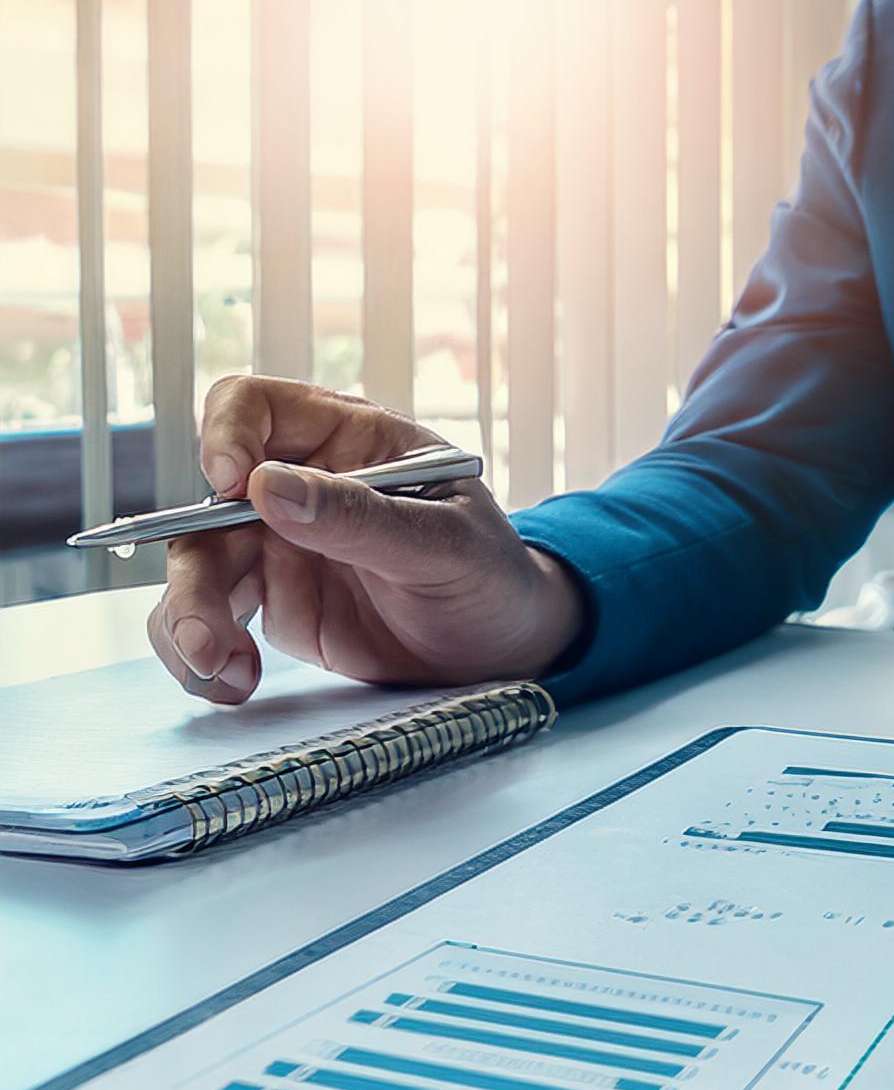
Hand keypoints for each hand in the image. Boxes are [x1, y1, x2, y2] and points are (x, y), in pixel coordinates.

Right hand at [147, 376, 584, 703]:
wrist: (507, 648)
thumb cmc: (491, 575)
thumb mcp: (445, 545)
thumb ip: (362, 518)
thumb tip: (266, 486)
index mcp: (349, 441)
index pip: (256, 406)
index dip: (227, 434)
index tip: (232, 483)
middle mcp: (301, 485)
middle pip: (207, 505)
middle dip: (196, 569)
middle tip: (207, 629)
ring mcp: (281, 544)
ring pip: (199, 566)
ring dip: (190, 618)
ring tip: (218, 668)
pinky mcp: (277, 600)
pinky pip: (216, 618)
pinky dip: (207, 654)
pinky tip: (233, 682)